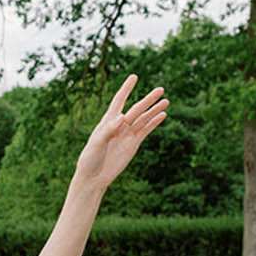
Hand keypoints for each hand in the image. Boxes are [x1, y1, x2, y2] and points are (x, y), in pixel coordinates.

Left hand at [74, 75, 168, 190]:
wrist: (94, 178)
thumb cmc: (89, 160)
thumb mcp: (96, 144)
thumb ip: (108, 130)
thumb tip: (122, 117)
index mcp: (107, 122)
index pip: (119, 101)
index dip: (126, 89)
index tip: (134, 76)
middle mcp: (119, 125)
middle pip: (136, 109)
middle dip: (148, 99)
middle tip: (161, 89)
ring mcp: (127, 134)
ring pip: (143, 119)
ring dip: (154, 110)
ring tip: (166, 100)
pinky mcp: (133, 144)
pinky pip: (145, 130)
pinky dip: (153, 123)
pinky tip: (162, 115)